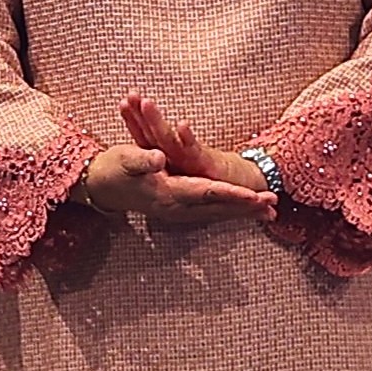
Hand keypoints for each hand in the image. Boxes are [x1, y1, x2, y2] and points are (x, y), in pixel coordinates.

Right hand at [79, 94, 274, 232]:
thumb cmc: (112, 168)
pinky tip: (241, 210)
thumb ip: (143, 159)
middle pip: (218, 207)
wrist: (98, 185)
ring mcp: (176, 211)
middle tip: (273, 205)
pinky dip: (228, 210)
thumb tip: (160, 158)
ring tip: (267, 211)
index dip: (232, 194)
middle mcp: (175, 207)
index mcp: (166, 193)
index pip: (207, 193)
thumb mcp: (125, 159)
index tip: (256, 195)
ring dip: (241, 211)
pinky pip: (209, 211)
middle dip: (246, 208)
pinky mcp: (175, 209)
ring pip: (216, 212)